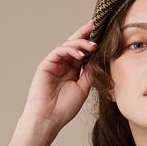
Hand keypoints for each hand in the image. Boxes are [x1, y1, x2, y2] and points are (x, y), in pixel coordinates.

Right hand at [15, 19, 98, 145]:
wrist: (49, 119)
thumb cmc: (64, 108)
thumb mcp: (83, 89)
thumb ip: (89, 74)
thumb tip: (97, 59)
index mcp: (72, 71)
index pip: (82, 52)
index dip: (89, 42)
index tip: (100, 32)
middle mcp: (63, 65)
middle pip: (74, 45)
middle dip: (84, 34)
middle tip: (95, 26)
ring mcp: (54, 64)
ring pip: (67, 46)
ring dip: (80, 43)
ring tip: (92, 46)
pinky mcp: (46, 64)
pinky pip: (59, 51)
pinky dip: (70, 50)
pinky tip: (80, 54)